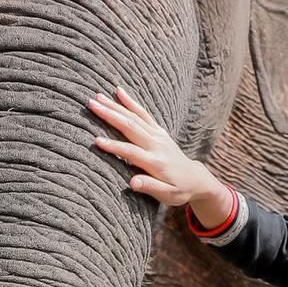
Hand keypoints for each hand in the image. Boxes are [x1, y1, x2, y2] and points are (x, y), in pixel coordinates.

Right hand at [88, 85, 232, 222]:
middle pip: (131, 127)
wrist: (196, 179)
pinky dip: (131, 102)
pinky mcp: (158, 131)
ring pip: (135, 116)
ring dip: (115, 106)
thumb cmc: (179, 190)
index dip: (114, 147)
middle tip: (91, 105)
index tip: (96, 140)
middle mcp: (156, 144)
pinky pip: (143, 113)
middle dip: (110, 115)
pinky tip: (119, 91)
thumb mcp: (167, 195)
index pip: (131, 152)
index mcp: (155, 162)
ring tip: (98, 97)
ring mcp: (158, 135)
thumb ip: (149, 187)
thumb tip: (132, 183)